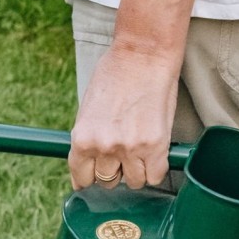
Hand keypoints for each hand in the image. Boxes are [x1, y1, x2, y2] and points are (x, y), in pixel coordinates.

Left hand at [68, 43, 180, 189]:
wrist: (142, 56)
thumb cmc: (115, 75)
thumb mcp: (88, 110)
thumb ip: (88, 138)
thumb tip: (88, 163)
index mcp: (82, 138)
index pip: (81, 178)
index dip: (89, 177)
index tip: (95, 175)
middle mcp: (104, 147)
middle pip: (107, 182)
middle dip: (113, 171)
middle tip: (120, 155)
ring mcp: (131, 148)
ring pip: (132, 182)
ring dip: (135, 171)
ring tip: (138, 151)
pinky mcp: (156, 146)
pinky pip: (155, 176)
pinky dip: (154, 170)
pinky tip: (153, 155)